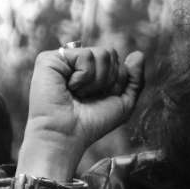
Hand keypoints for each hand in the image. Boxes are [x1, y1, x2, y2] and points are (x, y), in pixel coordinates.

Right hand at [17, 45, 145, 179]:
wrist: (67, 134)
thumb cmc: (92, 122)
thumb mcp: (123, 102)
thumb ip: (134, 79)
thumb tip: (139, 54)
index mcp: (91, 70)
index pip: (117, 61)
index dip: (118, 82)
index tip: (102, 98)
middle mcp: (76, 62)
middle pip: (111, 54)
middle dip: (110, 80)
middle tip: (90, 96)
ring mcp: (63, 59)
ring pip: (102, 53)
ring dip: (97, 80)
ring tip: (79, 93)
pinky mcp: (50, 58)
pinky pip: (86, 55)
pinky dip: (84, 76)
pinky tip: (69, 87)